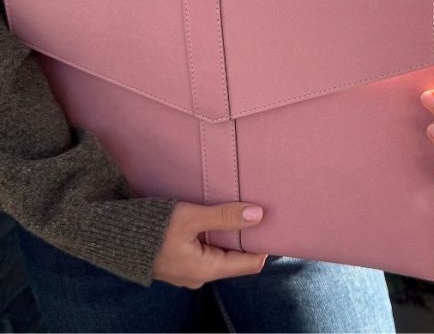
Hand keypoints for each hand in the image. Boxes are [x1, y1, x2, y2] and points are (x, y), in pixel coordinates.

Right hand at [152, 201, 267, 288]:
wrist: (111, 234)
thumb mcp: (190, 217)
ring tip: (237, 208)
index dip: (264, 244)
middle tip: (256, 209)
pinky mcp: (179, 260)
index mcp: (206, 269)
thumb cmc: (150, 227)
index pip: (249, 263)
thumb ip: (224, 216)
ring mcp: (188, 269)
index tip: (273, 222)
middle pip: (236, 257)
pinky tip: (215, 216)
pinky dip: (214, 233)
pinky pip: (205, 249)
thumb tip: (258, 215)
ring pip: (220, 251)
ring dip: (229, 232)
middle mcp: (200, 274)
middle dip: (246, 235)